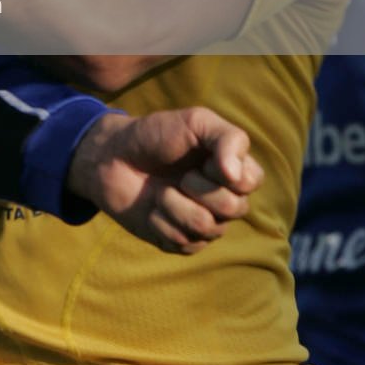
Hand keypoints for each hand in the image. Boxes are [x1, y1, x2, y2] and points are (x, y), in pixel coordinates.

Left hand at [67, 107, 262, 253]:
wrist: (111, 157)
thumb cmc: (154, 135)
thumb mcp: (194, 121)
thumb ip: (227, 138)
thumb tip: (235, 176)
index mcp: (231, 170)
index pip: (252, 180)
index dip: (227, 171)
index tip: (204, 158)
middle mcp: (223, 199)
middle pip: (235, 208)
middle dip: (201, 188)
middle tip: (180, 175)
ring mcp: (203, 224)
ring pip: (208, 228)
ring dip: (176, 203)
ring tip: (160, 190)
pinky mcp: (180, 242)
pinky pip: (183, 242)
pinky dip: (161, 220)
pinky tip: (151, 208)